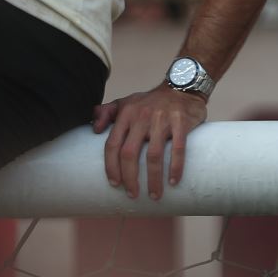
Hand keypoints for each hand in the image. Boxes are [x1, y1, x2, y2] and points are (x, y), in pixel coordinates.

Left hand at [92, 85, 207, 199]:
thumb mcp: (127, 101)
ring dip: (153, 179)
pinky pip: (177, 149)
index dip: (111, 167)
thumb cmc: (152, 99)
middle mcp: (142, 117)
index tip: (115, 184)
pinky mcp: (181, 122)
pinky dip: (176, 167)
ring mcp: (162, 120)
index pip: (112, 145)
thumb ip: (107, 112)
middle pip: (130, 154)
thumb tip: (93, 129)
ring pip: (153, 155)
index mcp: (126, 114)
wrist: (183, 84)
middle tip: (133, 194)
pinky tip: (174, 180)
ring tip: (154, 194)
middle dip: (130, 178)